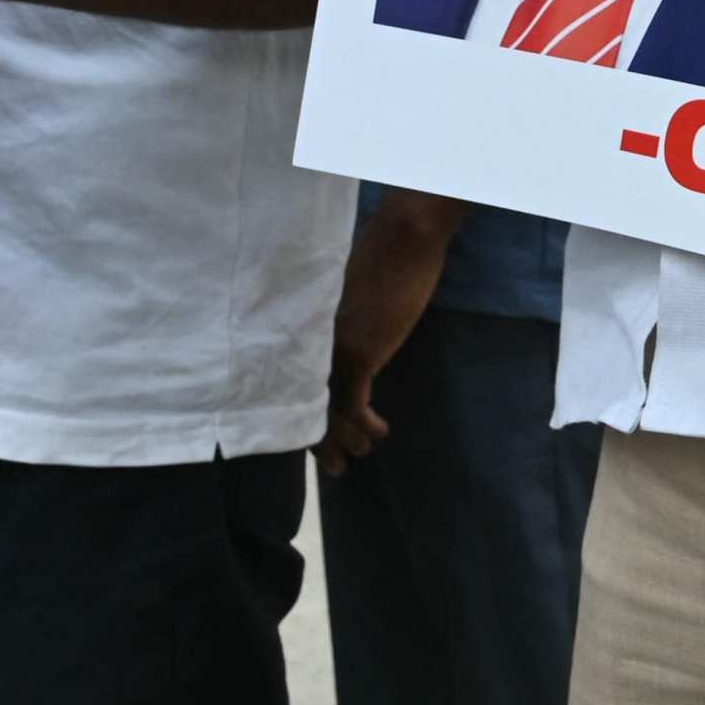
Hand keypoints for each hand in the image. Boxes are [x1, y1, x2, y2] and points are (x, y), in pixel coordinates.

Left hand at [319, 190, 461, 473]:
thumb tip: (354, 336)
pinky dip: (365, 426)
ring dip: (344, 441)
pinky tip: (381, 433)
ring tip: (360, 457)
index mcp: (311, 326)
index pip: (299, 382)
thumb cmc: (388, 256)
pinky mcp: (359, 352)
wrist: (405, 236)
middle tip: (336, 468)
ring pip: (327, 411)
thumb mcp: (358, 295)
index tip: (320, 441)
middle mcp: (314, 340)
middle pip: (306, 403)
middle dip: (320, 442)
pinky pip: (353, 406)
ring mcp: (334, 347)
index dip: (306, 417)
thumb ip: (347, 319)